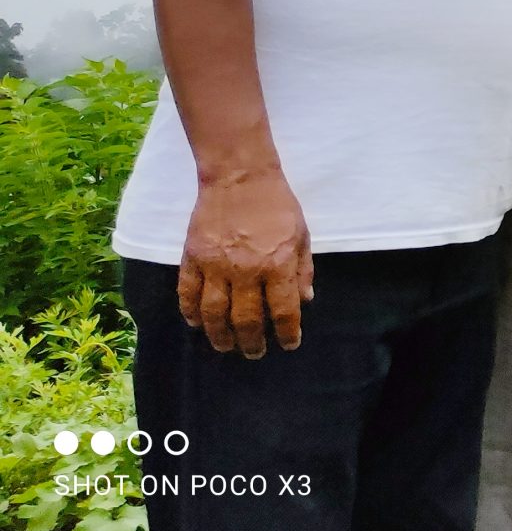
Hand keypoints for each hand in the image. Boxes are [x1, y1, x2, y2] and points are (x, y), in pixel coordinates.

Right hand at [177, 168, 313, 358]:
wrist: (240, 178)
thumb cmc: (277, 205)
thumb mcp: (301, 236)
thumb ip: (302, 270)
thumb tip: (305, 301)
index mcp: (277, 265)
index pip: (282, 311)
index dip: (287, 333)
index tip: (288, 344)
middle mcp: (245, 271)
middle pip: (245, 319)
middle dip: (252, 342)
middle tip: (254, 353)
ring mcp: (215, 265)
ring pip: (213, 313)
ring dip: (219, 335)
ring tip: (225, 346)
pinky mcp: (192, 257)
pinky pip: (187, 293)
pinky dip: (190, 313)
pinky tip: (197, 323)